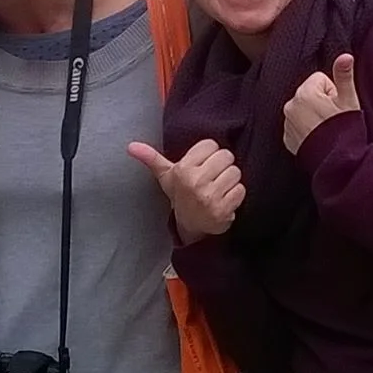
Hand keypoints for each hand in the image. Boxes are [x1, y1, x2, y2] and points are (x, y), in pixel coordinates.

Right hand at [130, 139, 244, 238]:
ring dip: (230, 181)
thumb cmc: (180, 195)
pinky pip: (241, 190)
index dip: (210, 154)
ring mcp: (209, 196)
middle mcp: (195, 181)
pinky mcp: (223, 210)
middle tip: (213, 177)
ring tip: (219, 188)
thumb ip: (151, 158)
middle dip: (222, 166)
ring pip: (235, 172)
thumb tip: (130, 146)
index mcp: (183, 169)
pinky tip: (225, 200)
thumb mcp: (165, 176)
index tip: (203, 165)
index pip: (211, 144)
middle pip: (226, 156)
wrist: (189, 227)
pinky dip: (236, 195)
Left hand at [282, 55, 360, 153]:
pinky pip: (296, 125)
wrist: (338, 161)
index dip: (333, 92)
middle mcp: (291, 106)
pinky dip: (305, 129)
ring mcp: (286, 123)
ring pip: (302, 109)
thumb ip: (344, 75)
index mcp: (305, 93)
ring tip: (326, 129)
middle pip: (309, 94)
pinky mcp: (287, 138)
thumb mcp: (349, 100)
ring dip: (312, 115)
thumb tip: (345, 55)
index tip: (337, 106)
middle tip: (332, 118)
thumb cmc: (345, 128)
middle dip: (321, 102)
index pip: (320, 80)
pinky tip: (317, 137)